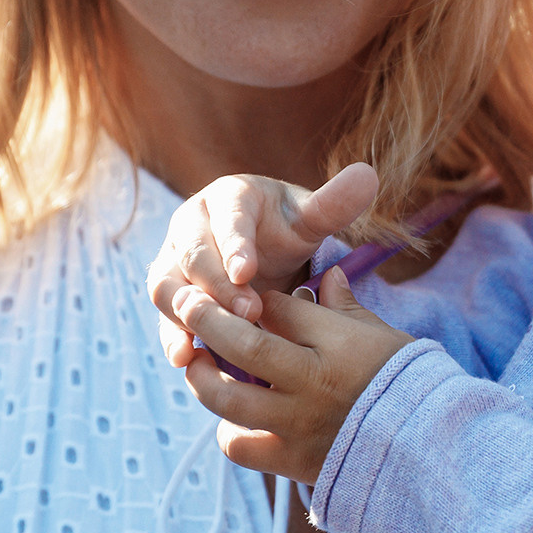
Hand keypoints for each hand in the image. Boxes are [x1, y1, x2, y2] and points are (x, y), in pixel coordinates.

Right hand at [147, 163, 379, 365]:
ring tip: (212, 339)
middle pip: (192, 253)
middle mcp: (190, 224)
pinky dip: (172, 335)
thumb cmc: (287, 228)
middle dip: (218, 285)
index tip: (249, 272)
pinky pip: (163, 314)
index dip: (235, 245)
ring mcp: (172, 258)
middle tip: (251, 313)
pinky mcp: (169, 292)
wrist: (263, 249)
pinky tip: (187, 357)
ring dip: (186, 312)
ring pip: (167, 284)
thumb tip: (368, 176)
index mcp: (227, 197)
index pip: (228, 218)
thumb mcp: (312, 218)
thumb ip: (335, 203)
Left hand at [171, 269, 416, 485]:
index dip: (253, 298)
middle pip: (243, 344)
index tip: (244, 295)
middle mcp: (311, 382)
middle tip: (184, 301)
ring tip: (194, 361)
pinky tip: (232, 418)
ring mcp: (297, 424)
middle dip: (206, 317)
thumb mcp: (382, 335)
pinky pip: (240, 446)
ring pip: (227, 398)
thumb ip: (345, 306)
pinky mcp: (291, 462)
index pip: (277, 308)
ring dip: (201, 376)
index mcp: (336, 343)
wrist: (427, 449)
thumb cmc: (406, 382)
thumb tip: (327, 273)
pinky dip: (228, 431)